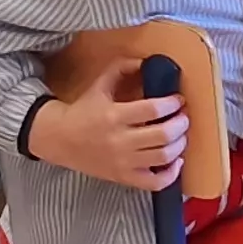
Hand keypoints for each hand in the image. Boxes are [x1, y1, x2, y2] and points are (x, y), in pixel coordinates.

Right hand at [26, 80, 188, 192]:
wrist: (58, 139)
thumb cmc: (82, 110)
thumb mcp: (99, 84)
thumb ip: (122, 68)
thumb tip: (146, 61)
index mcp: (114, 115)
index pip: (153, 110)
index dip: (172, 104)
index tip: (178, 100)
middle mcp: (119, 141)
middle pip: (162, 135)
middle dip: (181, 124)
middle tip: (183, 117)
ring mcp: (122, 162)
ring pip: (163, 157)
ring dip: (179, 145)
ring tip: (180, 136)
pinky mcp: (122, 178)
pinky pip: (154, 183)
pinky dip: (171, 174)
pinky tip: (175, 162)